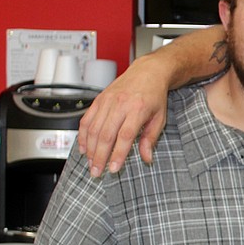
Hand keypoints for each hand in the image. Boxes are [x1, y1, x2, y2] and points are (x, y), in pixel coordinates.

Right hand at [77, 56, 169, 175]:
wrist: (148, 72)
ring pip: (93, 129)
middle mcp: (120, 104)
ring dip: (90, 149)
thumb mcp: (160, 118)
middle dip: (99, 156)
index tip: (113, 169)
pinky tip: (84, 148)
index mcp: (138, 109)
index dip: (117, 154)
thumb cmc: (155, 96)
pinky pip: (87, 120)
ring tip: (91, 164)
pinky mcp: (98, 100)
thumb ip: (151, 138)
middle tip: (97, 172)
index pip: (125, 136)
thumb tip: (146, 158)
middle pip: (105, 134)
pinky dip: (83, 136)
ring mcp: (107, 101)